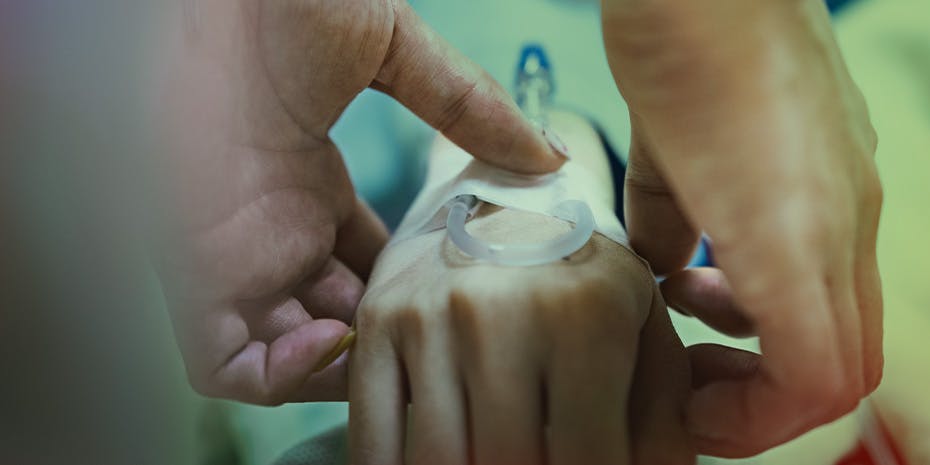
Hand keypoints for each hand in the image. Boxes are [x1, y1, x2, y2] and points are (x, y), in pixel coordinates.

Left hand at [156, 0, 565, 404]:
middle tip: (427, 334)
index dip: (404, 290)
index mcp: (305, 182)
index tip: (451, 292)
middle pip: (327, 316)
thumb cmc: (283, 5)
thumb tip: (548, 156)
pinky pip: (221, 363)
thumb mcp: (393, 49)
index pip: (360, 266)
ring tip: (386, 346)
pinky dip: (277, 377)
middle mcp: (268, 228)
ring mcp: (231, 252)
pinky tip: (331, 339)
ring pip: (276, 355)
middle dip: (379, 338)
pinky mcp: (193, 270)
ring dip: (335, 370)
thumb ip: (468, 105)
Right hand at [348, 115, 694, 464]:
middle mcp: (499, 310)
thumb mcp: (641, 322)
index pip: (588, 459)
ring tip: (492, 458)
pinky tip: (433, 463)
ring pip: (437, 462)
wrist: (501, 195)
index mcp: (585, 314)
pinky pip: (371, 437)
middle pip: (508, 464)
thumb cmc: (583, 273)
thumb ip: (663, 407)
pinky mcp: (376, 323)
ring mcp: (427, 316)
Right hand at [603, 0, 882, 455]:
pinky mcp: (796, 239)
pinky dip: (751, 393)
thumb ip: (672, 217)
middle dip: (758, 395)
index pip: (837, 328)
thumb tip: (656, 268)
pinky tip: (678, 338)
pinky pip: (808, 367)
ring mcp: (836, 232)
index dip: (766, 369)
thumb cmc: (687, 39)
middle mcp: (849, 226)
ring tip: (681, 344)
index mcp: (827, 205)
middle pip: (849, 368)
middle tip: (690, 375)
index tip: (695, 358)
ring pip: (839, 377)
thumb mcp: (677, 146)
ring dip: (754, 393)